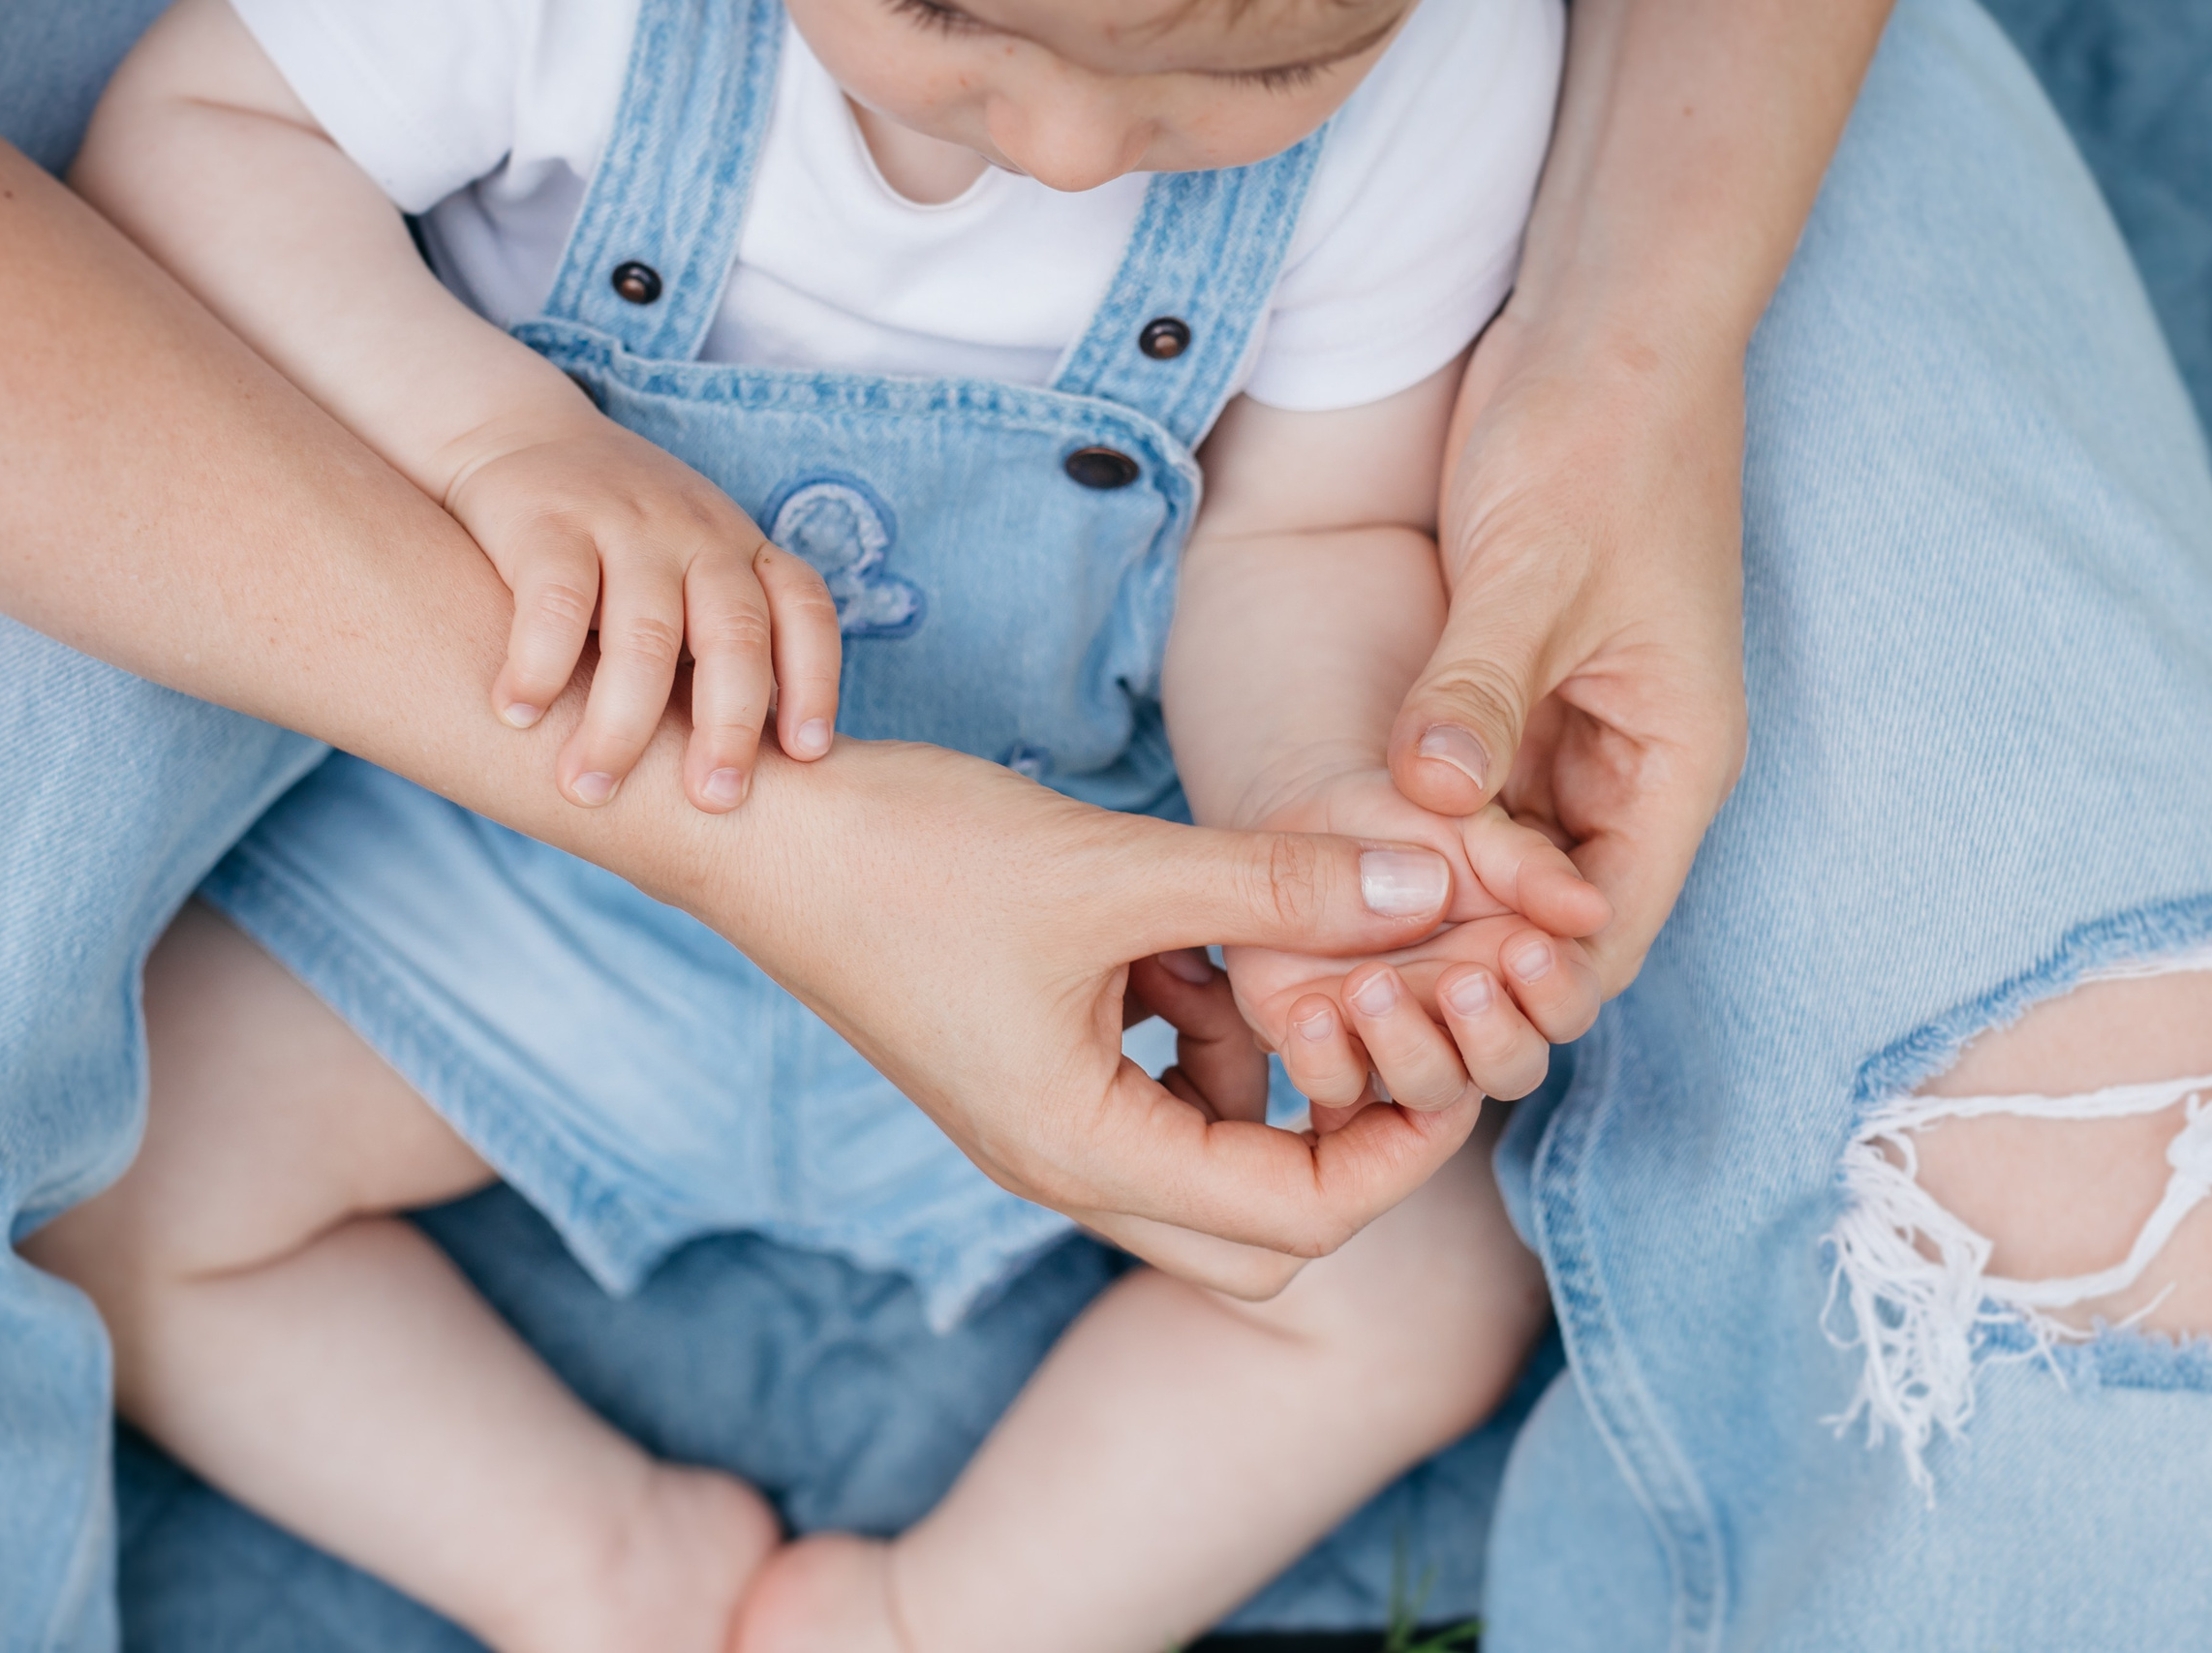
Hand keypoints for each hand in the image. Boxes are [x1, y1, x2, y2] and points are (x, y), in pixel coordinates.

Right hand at [445, 418, 842, 811]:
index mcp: (744, 552)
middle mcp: (698, 535)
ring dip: (620, 723)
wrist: (517, 435)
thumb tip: (751, 776)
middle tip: (712, 799)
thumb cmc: (616, 543)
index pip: (804, 613)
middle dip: (728, 725)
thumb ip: (715, 648)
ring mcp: (626, 524)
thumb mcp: (688, 572)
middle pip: (734, 635)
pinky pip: (555, 602)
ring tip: (589, 788)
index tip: (805, 754)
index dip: (814, 682)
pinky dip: (539, 666)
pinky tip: (518, 716)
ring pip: (644, 634)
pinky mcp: (547, 521)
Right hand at [643, 735, 1485, 1269]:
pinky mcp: (1027, 1073)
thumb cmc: (910, 854)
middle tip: (1382, 1021)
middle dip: (1345, 1135)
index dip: (1403, 1146)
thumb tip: (1426, 887)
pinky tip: (1178, 934)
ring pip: (1212, 1155)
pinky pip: (1155, 1088)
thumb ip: (1277, 887)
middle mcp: (1063, 1168)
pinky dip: (1196, 1025)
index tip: (1451, 1041)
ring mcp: (1040, 1127)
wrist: (760, 831)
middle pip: (1265, 1228)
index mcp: (1084, 1151)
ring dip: (1263, 1065)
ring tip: (1253, 945)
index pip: (1302, 1220)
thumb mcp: (1114, 868)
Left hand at [1223, 764, 1606, 1118]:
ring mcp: (1411, 1034)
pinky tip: (1309, 1009)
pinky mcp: (1337, 1043)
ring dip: (1410, 1051)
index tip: (1525, 947)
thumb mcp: (1470, 819)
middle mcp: (1482, 1013)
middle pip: (1515, 1067)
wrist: (1312, 810)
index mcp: (1542, 954)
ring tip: (1369, 982)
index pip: (1574, 1000)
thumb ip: (1526, 861)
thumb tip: (1587, 909)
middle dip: (1493, 1036)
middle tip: (1462, 980)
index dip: (1558, 992)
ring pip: (1434, 1092)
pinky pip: (1340, 1087)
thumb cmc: (1411, 800)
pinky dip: (1328, 1063)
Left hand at [1386, 306, 1748, 993]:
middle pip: (1558, 918)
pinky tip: (1349, 868)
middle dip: (1475, 969)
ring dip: (1443, 911)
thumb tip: (1427, 796)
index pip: (1614, 927)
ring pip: (1510, 867)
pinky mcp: (1523, 698)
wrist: (1607, 332)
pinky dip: (1425, 839)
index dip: (1532, 988)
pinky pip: (1477, 802)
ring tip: (1345, 962)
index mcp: (1677, 757)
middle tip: (1367, 1010)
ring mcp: (1577, 733)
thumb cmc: (1596, 440)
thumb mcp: (1531, 572)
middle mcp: (1634, 764)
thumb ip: (1476, 689)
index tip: (1435, 1013)